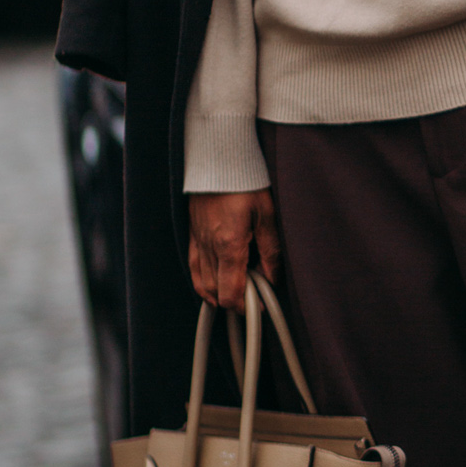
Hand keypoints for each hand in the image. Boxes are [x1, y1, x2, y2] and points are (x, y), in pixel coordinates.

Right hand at [188, 189, 281, 310]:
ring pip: (201, 282)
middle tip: (253, 298)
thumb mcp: (267, 214)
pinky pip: (193, 266)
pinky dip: (202, 281)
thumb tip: (273, 277)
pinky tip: (214, 281)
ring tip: (236, 295)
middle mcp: (209, 246)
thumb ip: (271, 249)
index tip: (260, 306)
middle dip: (233, 301)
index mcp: (229, 244)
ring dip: (217, 294)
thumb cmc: (245, 182)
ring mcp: (197, 240)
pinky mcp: (192, 233)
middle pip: (215, 292)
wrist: (217, 160)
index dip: (244, 306)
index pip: (230, 292)